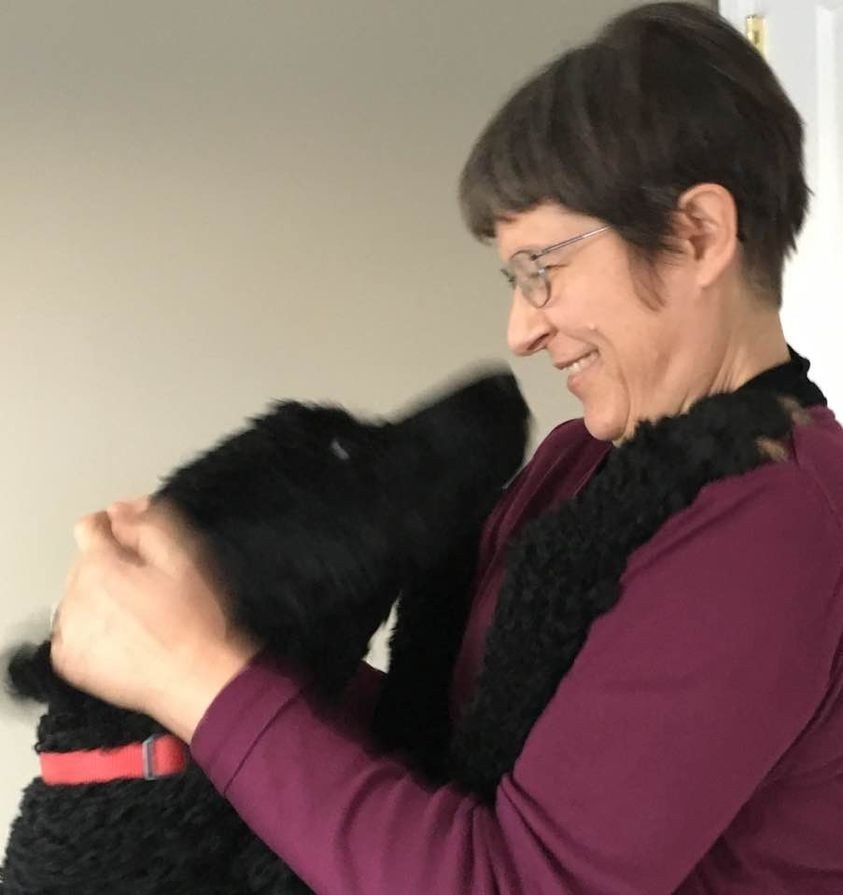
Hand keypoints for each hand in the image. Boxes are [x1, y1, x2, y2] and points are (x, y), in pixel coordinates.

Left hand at [51, 496, 261, 740]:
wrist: (197, 678)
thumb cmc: (197, 621)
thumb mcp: (185, 556)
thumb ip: (148, 522)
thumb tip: (123, 510)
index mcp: (101, 565)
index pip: (89, 526)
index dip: (117, 526)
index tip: (135, 538)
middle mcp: (76, 596)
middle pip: (85, 563)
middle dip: (112, 565)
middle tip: (150, 584)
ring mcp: (70, 631)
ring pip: (78, 596)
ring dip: (102, 598)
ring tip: (141, 615)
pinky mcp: (70, 661)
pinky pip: (74, 632)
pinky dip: (94, 630)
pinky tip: (126, 636)